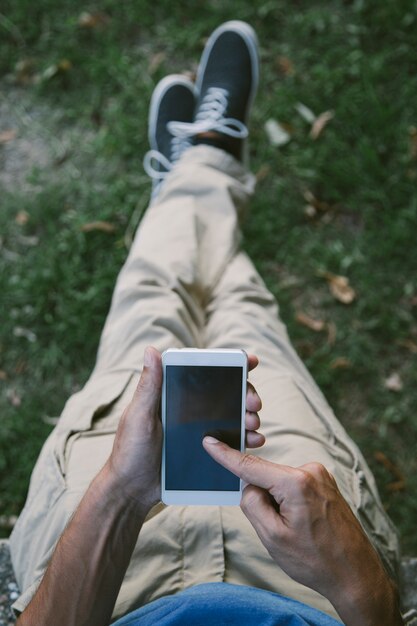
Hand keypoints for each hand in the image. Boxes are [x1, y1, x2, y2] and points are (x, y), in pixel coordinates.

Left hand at [108, 348, 263, 512]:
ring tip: (253, 424)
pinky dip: (246, 439)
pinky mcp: (206, 451)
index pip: (206, 374)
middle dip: (246, 394)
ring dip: (249, 416)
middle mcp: (190, 410)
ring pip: (233, 417)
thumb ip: (149, 386)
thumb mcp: (139, 416)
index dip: (230, 366)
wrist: (132, 490)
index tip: (250, 362)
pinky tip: (254, 441)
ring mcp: (199, 431)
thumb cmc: (130, 450)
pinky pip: (230, 442)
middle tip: (254, 403)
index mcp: (175, 395)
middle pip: (226, 394)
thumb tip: (151, 349)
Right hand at [202, 441, 401, 625]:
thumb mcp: (273, 537)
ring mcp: (320, 474)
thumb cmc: (316, 560)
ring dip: (278, 503)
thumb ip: (252, 504)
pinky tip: (305, 524)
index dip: (226, 455)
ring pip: (279, 484)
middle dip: (264, 500)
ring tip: (299, 531)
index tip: (208, 441)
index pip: (251, 466)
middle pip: (265, 478)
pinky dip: (289, 502)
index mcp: (296, 482)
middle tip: (283, 531)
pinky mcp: (324, 481)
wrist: (355, 573)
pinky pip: (292, 486)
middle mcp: (310, 470)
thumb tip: (249, 484)